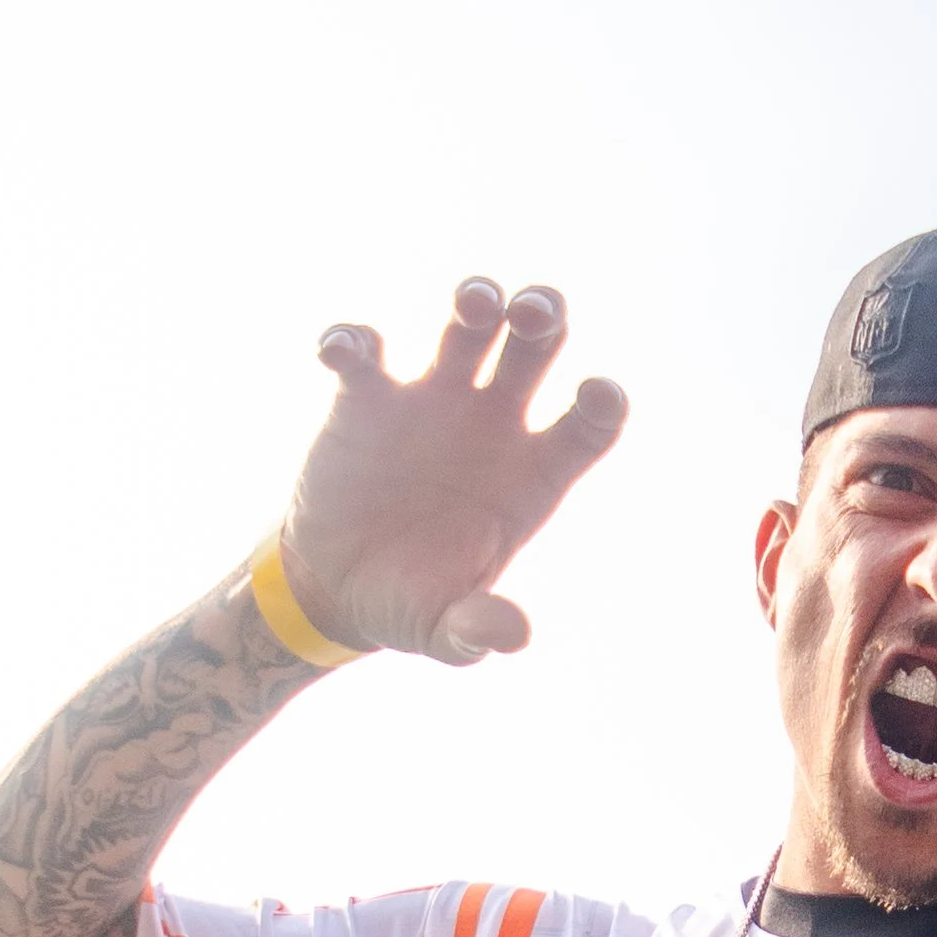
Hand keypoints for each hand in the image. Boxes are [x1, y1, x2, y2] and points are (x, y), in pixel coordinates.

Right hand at [277, 278, 627, 667]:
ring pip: (467, 327)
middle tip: (532, 312)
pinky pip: (365, 350)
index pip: (588, 424)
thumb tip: (512, 635)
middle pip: (535, 347)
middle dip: (541, 316)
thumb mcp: (442, 630)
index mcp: (532, 474)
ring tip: (474, 303)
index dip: (601, 403)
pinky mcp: (366, 399)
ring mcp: (431, 404)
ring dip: (476, 301)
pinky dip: (352, 340)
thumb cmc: (409, 605)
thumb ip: (477, 628)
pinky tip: (341, 351)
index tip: (599, 391)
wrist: (335, 592)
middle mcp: (491, 425)